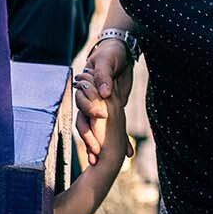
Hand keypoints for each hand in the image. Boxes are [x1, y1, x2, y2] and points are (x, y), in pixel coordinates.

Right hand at [75, 37, 133, 159]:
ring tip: (102, 161)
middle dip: (90, 139)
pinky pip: (115, 129)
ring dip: (99, 146)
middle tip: (96, 152)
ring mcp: (101, 109)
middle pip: (85, 125)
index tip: (100, 117)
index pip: (83, 106)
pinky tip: (129, 154)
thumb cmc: (111, 54)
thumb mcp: (107, 61)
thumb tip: (104, 93)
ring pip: (96, 131)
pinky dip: (121, 142)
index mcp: (86, 90)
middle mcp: (91, 102)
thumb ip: (104, 76)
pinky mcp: (113, 112)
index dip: (90, 113)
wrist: (120, 52)